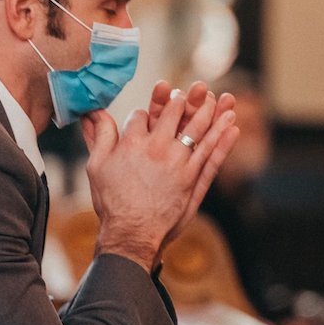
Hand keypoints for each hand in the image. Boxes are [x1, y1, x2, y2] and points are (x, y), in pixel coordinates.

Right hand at [80, 91, 237, 272]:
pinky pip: (211, 152)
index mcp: (131, 142)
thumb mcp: (96, 165)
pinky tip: (231, 122)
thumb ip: (98, 136)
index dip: (143, 114)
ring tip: (214, 98)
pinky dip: (222, 137)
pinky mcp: (192, 177)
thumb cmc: (111, 202)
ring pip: (197, 128)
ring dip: (207, 110)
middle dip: (180, 99)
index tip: (144, 118)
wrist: (132, 232)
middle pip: (172, 113)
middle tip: (187, 92)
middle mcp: (156, 147)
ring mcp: (177, 161)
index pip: (141, 115)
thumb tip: (92, 112)